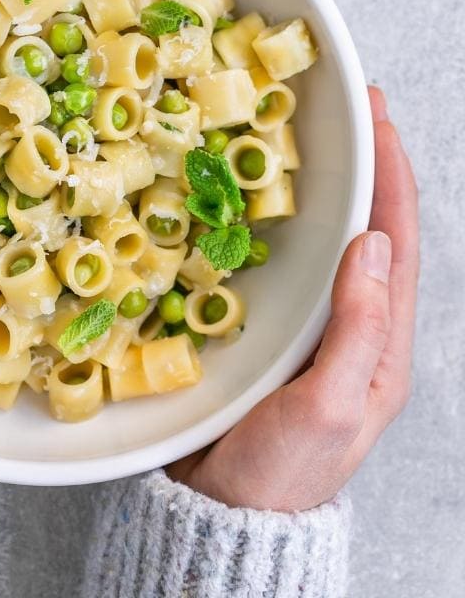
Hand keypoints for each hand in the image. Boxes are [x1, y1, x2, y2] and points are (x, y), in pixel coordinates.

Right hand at [168, 87, 417, 511]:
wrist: (226, 512)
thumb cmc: (280, 470)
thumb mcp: (332, 405)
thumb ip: (359, 329)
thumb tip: (373, 243)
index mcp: (381, 344)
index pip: (397, 243)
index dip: (392, 176)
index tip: (379, 120)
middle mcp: (354, 327)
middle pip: (372, 231)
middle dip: (370, 167)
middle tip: (355, 110)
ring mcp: (314, 327)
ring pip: (331, 242)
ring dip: (332, 186)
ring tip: (319, 137)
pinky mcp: (274, 330)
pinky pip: (289, 263)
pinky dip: (287, 222)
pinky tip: (263, 197)